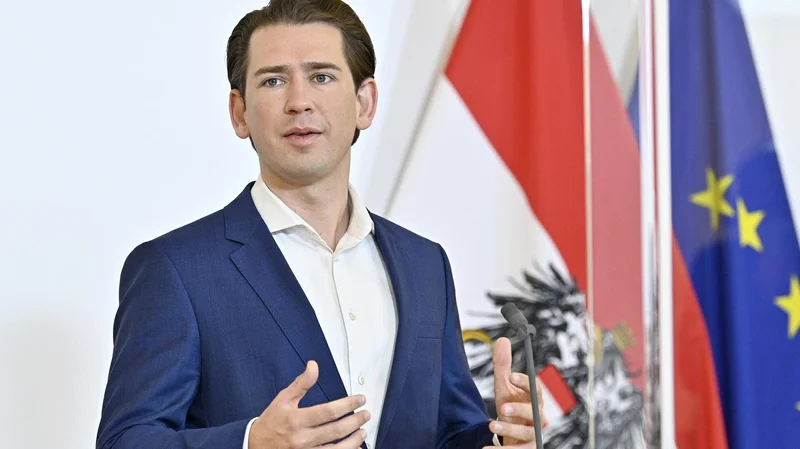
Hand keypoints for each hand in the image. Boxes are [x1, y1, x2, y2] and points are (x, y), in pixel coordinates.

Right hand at [248, 361, 369, 448]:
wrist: (254, 446)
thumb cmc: (271, 422)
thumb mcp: (283, 399)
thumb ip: (302, 383)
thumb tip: (314, 365)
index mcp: (296, 420)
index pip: (328, 412)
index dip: (348, 405)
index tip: (360, 399)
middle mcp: (302, 439)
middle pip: (336, 430)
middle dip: (355, 421)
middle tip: (366, 414)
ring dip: (354, 440)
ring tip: (363, 431)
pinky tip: (354, 447)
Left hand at [489, 337, 546, 446]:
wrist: (512, 435)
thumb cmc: (511, 408)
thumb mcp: (504, 387)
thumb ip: (503, 365)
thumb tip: (503, 340)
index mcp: (533, 399)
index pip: (536, 389)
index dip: (526, 382)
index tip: (512, 376)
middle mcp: (537, 417)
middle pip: (535, 412)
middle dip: (520, 410)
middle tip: (503, 408)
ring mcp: (533, 434)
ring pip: (527, 433)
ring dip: (509, 430)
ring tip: (492, 426)